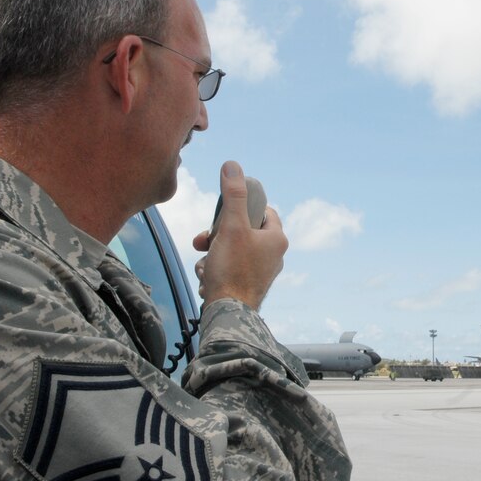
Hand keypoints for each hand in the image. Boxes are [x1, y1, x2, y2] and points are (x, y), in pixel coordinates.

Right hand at [192, 161, 286, 309]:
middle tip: (204, 240)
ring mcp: (261, 272)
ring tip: (206, 265)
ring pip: (230, 250)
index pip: (262, 209)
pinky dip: (214, 270)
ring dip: (212, 254)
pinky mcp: (247, 285)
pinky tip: (208, 279)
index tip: (224, 213)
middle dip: (217, 235)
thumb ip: (232, 195)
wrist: (228, 314)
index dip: (241, 207)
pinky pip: (228, 268)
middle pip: (241, 230)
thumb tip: (232, 166)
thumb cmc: (233, 271)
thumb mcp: (231, 226)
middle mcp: (273, 255)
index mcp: (277, 238)